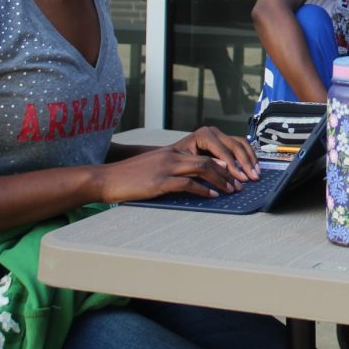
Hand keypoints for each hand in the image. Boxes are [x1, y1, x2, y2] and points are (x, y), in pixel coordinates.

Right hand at [95, 127, 259, 203]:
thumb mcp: (156, 167)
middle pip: (210, 159)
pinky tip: (213, 196)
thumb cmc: (131, 176)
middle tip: (241, 183)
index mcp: (173, 151)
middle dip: (230, 171)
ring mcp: (166, 168)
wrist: (106, 178)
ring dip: (221, 180)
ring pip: (203, 168)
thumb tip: (199, 180)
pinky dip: (203, 190)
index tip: (238, 171)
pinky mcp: (159, 182)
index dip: (225, 161)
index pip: (206, 152)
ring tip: (232, 190)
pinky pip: (187, 184)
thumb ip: (176, 168)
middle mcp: (173, 155)